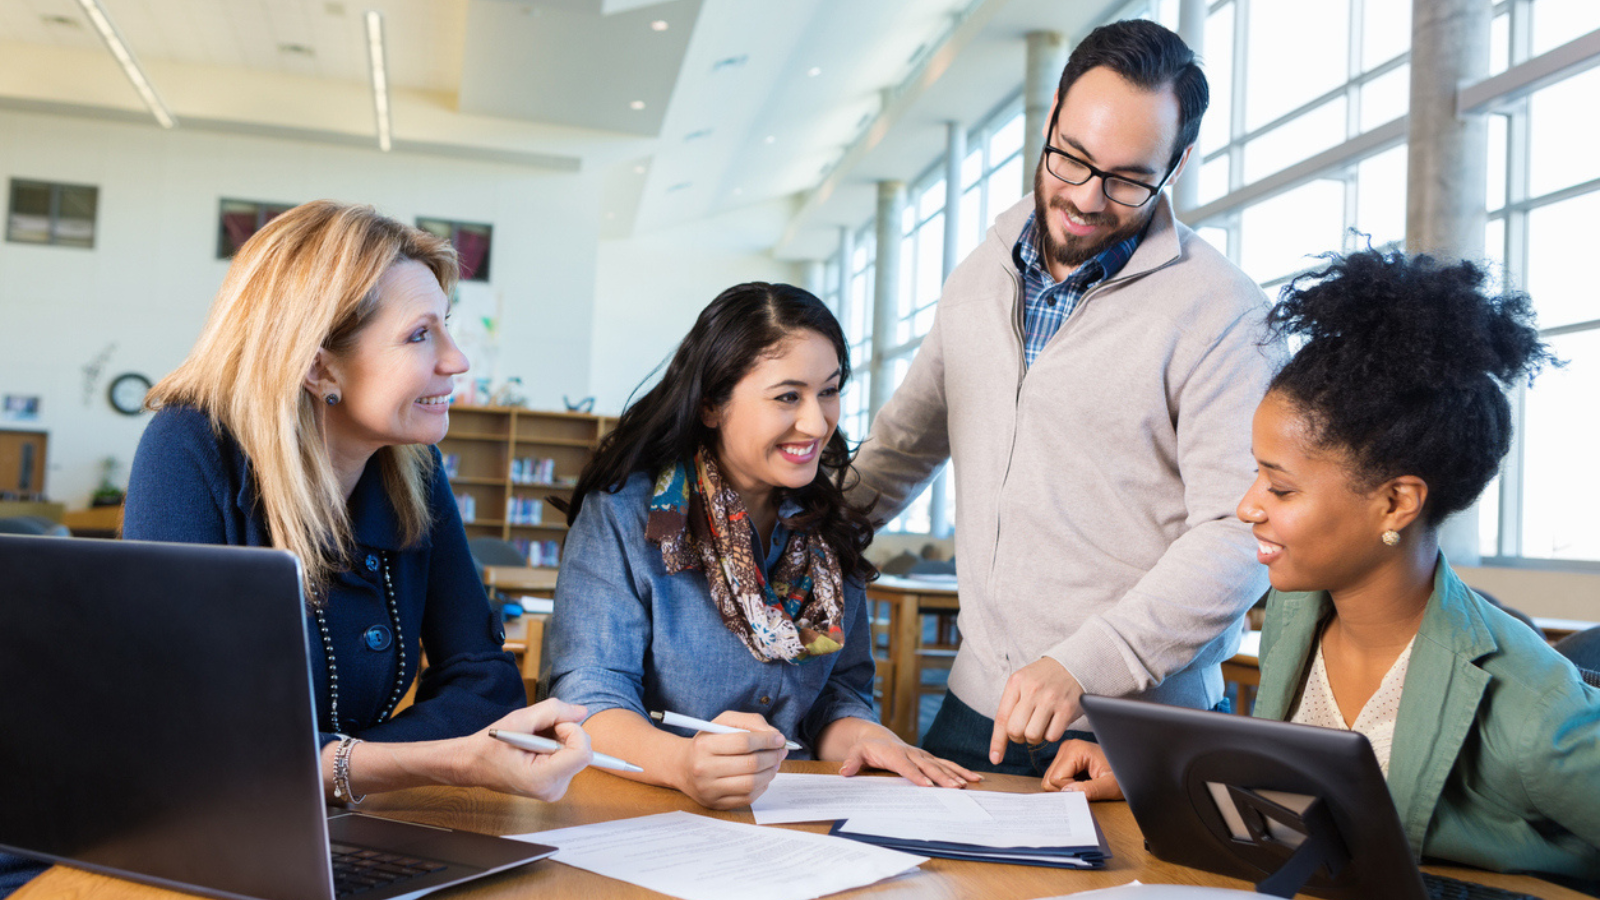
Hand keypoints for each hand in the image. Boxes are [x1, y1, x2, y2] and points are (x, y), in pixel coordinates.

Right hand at [458, 699, 591, 801]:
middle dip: (564, 733)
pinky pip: (570, 758)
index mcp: (543, 779)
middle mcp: (553, 789)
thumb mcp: (520, 720)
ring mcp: (555, 790)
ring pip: (577, 753)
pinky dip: (557, 747)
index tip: (555, 724)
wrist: (473, 765)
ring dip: (560, 738)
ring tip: (533, 740)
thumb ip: (555, 711)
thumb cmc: (490, 746)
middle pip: (582, 751)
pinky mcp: (555, 786)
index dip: (573, 730)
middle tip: (538, 731)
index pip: (582, 753)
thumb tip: (582, 712)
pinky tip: (536, 748)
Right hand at [673, 711, 787, 809]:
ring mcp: (709, 789)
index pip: (743, 742)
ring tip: (774, 763)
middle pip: (750, 764)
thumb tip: (775, 736)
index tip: (780, 739)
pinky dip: (762, 786)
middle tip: (781, 751)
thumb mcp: (723, 722)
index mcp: (704, 745)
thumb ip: (750, 722)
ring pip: (751, 783)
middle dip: (772, 756)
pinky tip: (763, 776)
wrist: (682, 767)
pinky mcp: (716, 804)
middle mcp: (704, 769)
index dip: (767, 740)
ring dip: (770, 772)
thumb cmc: (708, 741)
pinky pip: (747, 798)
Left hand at [837, 730, 981, 787]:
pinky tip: (974, 778)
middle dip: (943, 778)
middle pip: (929, 767)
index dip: (917, 776)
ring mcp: (922, 755)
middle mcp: (912, 753)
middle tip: (955, 788)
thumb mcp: (856, 752)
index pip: (907, 767)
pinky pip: (947, 764)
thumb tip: (845, 771)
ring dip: (956, 774)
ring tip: (970, 783)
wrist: (878, 737)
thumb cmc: (867, 748)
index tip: (927, 786)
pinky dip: (960, 770)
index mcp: (894, 754)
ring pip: (942, 765)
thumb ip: (852, 761)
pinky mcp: (929, 758)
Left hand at [989, 657, 1083, 764]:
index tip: (995, 759)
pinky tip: (1053, 723)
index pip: (1001, 718)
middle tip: (1025, 729)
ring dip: (1034, 737)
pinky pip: (1052, 736)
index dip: (997, 742)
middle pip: (1015, 731)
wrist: (1073, 664)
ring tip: (1040, 725)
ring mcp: (1050, 699)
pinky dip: (1050, 735)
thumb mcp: (1022, 682)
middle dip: (1018, 737)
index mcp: (1016, 683)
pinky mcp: (1067, 708)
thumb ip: (1011, 705)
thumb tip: (1001, 739)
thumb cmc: (1043, 678)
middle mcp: (1032, 690)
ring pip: (1032, 736)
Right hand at [1041, 739, 1121, 799]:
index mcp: (1075, 749)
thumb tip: (1067, 792)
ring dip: (1066, 788)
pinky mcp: (1066, 758)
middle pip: (1049, 779)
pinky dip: (1066, 785)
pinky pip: (1055, 778)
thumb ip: (1090, 789)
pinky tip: (1081, 782)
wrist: (1131, 766)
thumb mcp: (1110, 786)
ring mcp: (1065, 752)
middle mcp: (1066, 747)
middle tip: (1087, 788)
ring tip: (1085, 785)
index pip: (1055, 779)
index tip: (1088, 789)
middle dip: (1066, 789)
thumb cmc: (1122, 775)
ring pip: (1050, 780)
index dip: (1070, 790)